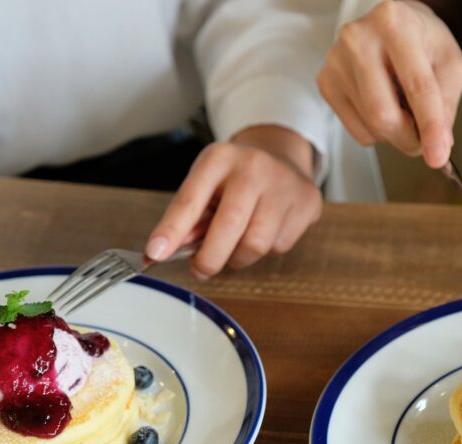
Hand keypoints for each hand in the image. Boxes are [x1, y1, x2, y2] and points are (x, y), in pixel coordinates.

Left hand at [144, 125, 321, 278]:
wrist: (281, 157)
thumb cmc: (234, 178)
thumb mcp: (205, 185)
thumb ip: (188, 218)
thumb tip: (164, 252)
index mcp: (219, 159)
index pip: (190, 199)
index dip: (172, 230)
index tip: (154, 253)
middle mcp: (253, 167)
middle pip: (229, 226)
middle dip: (210, 258)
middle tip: (201, 268)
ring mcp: (284, 184)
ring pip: (256, 244)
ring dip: (240, 256)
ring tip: (237, 243)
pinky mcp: (307, 203)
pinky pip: (280, 246)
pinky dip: (266, 249)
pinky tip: (266, 230)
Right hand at [316, 0, 461, 168]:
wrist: (389, 25)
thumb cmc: (420, 40)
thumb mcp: (449, 62)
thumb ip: (447, 102)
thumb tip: (438, 144)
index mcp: (395, 23)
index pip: (417, 86)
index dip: (430, 126)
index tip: (438, 156)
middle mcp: (359, 39)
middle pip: (383, 114)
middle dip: (409, 138)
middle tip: (423, 141)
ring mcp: (337, 61)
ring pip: (370, 126)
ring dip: (395, 133)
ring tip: (403, 108)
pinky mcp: (326, 81)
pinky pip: (357, 130)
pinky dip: (377, 131)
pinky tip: (383, 105)